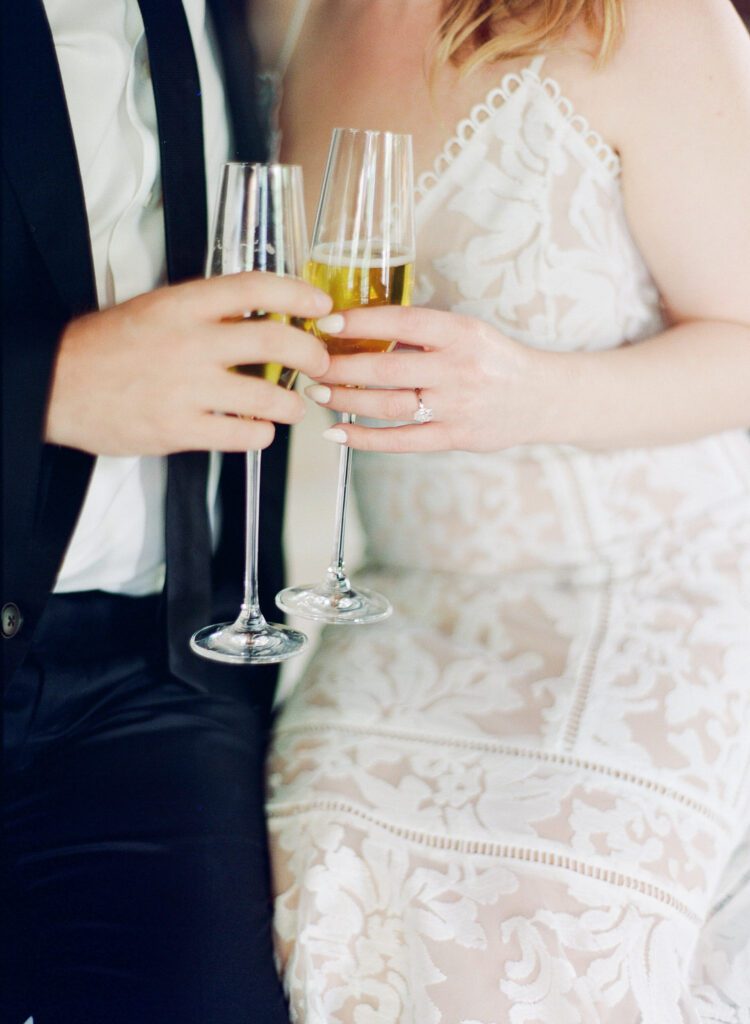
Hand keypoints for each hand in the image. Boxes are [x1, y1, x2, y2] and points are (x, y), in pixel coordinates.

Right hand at [45, 272, 331, 455]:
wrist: (57, 385)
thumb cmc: (109, 347)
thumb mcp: (157, 310)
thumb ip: (208, 312)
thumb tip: (267, 318)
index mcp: (183, 304)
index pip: (256, 288)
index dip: (298, 295)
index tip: (320, 306)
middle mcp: (190, 342)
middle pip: (277, 343)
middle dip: (313, 356)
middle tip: (320, 364)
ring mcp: (186, 389)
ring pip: (271, 398)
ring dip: (293, 405)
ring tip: (290, 406)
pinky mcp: (180, 430)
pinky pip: (246, 436)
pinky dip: (262, 434)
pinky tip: (256, 429)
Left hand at [305, 306, 561, 451]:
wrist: (542, 397)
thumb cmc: (494, 360)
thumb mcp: (467, 332)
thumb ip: (422, 334)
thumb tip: (359, 330)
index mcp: (461, 333)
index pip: (403, 323)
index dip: (361, 323)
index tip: (327, 323)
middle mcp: (459, 369)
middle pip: (387, 369)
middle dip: (341, 367)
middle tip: (310, 363)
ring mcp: (457, 407)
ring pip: (389, 406)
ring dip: (347, 399)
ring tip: (319, 391)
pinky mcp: (456, 438)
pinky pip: (402, 441)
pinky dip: (365, 438)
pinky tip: (338, 432)